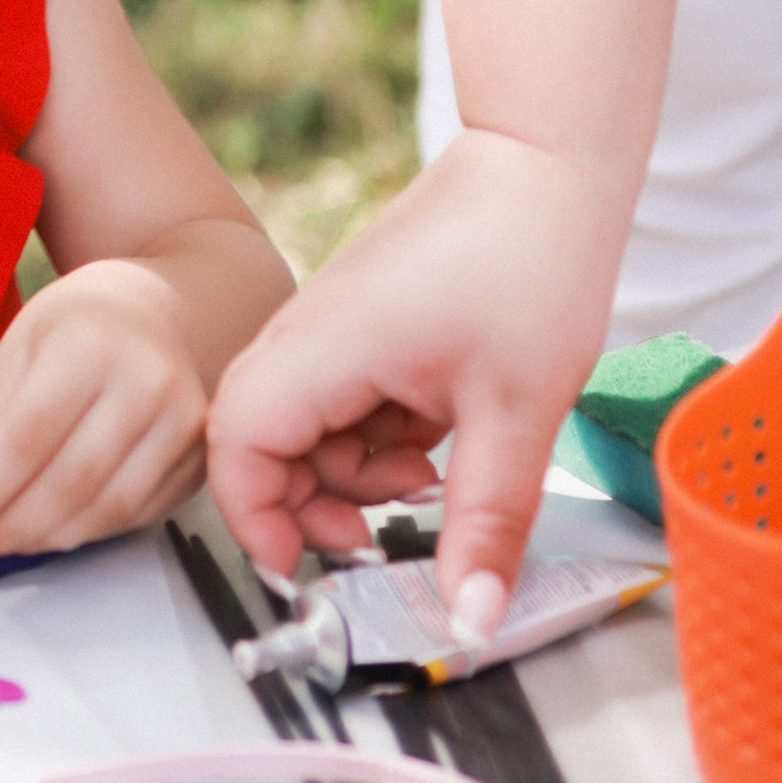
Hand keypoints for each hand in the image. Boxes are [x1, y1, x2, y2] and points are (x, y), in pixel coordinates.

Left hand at [0, 262, 208, 561]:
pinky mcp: (200, 457)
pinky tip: (52, 529)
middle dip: (13, 524)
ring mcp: (186, 421)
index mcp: (91, 340)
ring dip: (48, 538)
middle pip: (73, 479)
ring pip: (110, 507)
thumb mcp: (15, 352)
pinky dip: (88, 532)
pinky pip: (138, 514)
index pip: (31, 434)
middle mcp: (149, 379)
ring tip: (2, 543)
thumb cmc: (72, 329)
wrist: (148, 315)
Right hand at [207, 126, 625, 635]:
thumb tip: (471, 618)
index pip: (235, 447)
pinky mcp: (363, 324)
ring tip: (431, 484)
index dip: (254, 519)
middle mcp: (310, 333)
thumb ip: (485, 525)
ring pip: (307, 427)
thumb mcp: (516, 414)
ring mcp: (334, 327)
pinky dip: (377, 438)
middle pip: (262, 442)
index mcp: (323, 347)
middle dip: (311, 504)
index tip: (304, 568)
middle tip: (376, 541)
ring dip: (354, 474)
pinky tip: (439, 444)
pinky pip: (343, 401)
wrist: (546, 164)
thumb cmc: (527, 257)